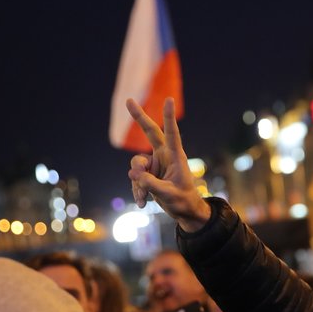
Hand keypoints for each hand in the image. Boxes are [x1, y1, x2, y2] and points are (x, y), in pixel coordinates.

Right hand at [126, 97, 211, 230]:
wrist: (184, 211)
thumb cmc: (183, 201)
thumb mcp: (168, 194)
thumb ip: (151, 184)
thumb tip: (134, 174)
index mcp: (176, 156)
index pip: (172, 134)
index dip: (169, 117)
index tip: (169, 100)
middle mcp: (164, 156)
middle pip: (150, 132)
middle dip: (139, 117)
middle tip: (128, 100)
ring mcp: (154, 164)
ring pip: (136, 164)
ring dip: (137, 181)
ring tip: (143, 197)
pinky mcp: (147, 173)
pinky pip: (135, 178)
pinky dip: (137, 190)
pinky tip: (142, 203)